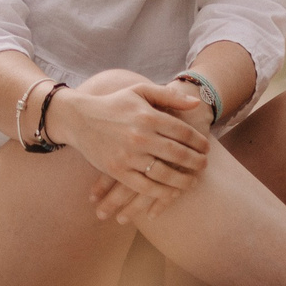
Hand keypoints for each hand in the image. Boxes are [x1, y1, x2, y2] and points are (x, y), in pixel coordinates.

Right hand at [54, 77, 210, 223]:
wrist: (79, 118)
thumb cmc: (113, 104)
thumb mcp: (139, 92)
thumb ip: (169, 96)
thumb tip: (196, 103)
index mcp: (148, 116)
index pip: (183, 132)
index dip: (198, 141)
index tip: (206, 147)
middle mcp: (140, 136)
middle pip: (178, 154)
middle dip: (196, 161)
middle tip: (204, 164)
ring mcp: (129, 156)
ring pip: (165, 174)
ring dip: (183, 180)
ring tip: (193, 181)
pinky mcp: (118, 171)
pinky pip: (146, 187)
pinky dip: (162, 192)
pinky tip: (172, 192)